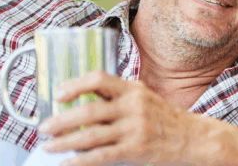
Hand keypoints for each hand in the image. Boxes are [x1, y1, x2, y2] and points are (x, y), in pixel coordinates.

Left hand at [39, 71, 208, 165]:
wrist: (194, 138)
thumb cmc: (166, 119)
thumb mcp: (145, 99)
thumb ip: (119, 98)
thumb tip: (82, 102)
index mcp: (134, 89)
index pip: (99, 79)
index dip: (75, 86)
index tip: (58, 95)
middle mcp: (134, 106)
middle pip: (88, 111)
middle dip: (60, 121)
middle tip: (43, 128)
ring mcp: (135, 129)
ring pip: (90, 136)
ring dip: (64, 142)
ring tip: (49, 146)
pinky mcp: (135, 150)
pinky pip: (100, 156)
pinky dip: (80, 160)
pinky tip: (68, 163)